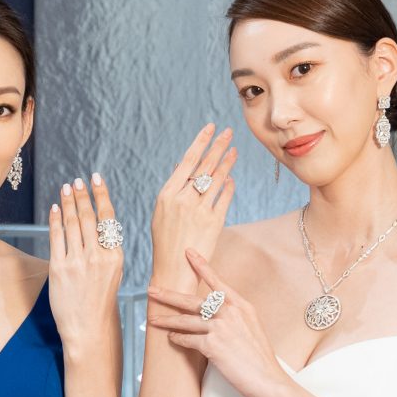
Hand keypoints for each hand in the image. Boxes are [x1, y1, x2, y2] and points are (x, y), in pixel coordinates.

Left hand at [47, 174, 123, 353]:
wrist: (88, 328)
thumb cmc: (100, 301)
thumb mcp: (112, 273)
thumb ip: (105, 250)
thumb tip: (97, 227)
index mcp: (115, 255)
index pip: (108, 218)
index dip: (101, 195)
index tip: (96, 179)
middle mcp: (98, 256)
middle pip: (89, 216)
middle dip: (82, 195)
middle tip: (77, 180)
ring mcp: (78, 262)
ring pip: (72, 223)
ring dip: (68, 203)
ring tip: (66, 188)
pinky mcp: (60, 269)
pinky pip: (57, 237)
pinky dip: (55, 220)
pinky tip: (54, 209)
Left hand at [146, 248, 290, 396]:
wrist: (268, 379)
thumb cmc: (259, 358)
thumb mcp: (251, 327)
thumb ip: (233, 316)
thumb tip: (214, 312)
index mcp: (241, 306)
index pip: (217, 282)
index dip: (201, 266)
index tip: (188, 252)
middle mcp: (230, 313)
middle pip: (192, 300)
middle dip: (168, 295)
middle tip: (151, 289)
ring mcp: (221, 328)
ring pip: (184, 320)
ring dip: (166, 320)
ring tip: (152, 319)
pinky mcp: (212, 346)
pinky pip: (187, 339)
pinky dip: (177, 339)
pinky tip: (171, 338)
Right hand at [151, 124, 237, 286]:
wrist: (173, 268)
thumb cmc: (166, 240)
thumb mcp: (162, 212)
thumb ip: (176, 192)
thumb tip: (193, 173)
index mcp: (167, 194)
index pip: (188, 160)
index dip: (201, 142)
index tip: (211, 128)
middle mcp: (183, 199)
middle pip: (205, 165)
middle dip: (218, 146)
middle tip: (228, 132)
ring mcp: (199, 210)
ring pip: (218, 179)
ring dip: (227, 162)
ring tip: (234, 150)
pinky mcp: (214, 222)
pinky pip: (225, 197)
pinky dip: (229, 186)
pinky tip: (231, 179)